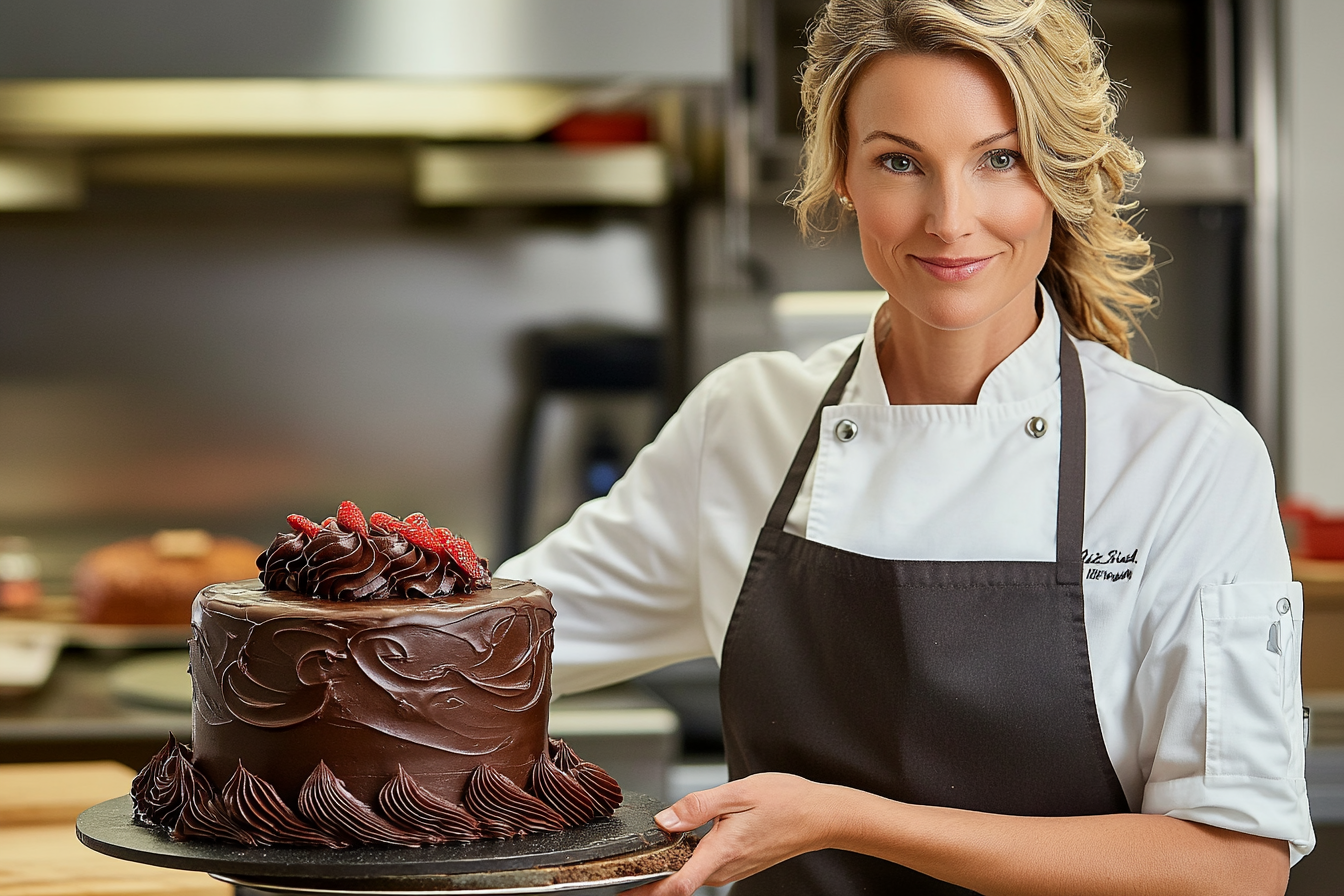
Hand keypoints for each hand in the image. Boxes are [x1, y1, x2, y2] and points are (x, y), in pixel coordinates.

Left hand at [622, 773, 849, 895]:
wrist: (820, 816)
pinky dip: (688, 863)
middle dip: (650, 880)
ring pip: (691, 875)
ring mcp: (733, 870)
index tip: (622, 893)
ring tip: (647, 856)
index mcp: (723, 850)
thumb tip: (665, 820)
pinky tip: (681, 845)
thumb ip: (697, 806)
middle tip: (622, 870)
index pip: (678, 884)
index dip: (646, 893)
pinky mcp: (738, 867)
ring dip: (669, 870)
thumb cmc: (786, 801)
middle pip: (678, 882)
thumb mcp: (738, 792)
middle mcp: (726, 868)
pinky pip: (705, 869)